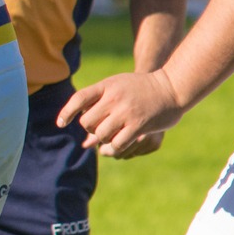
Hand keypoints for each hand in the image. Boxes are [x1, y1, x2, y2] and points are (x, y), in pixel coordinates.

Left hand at [59, 71, 185, 156]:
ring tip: (110, 136)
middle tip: (101, 128)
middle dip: (90, 129)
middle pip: (87, 122)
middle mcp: (114, 98)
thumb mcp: (117, 86)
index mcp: (107, 86)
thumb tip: (83, 133)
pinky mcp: (138, 125)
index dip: (66, 112)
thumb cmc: (141, 89)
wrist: (172, 87)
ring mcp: (126, 112)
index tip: (61, 123)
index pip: (78, 99)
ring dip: (102, 140)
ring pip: (100, 135)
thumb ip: (99, 101)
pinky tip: (115, 146)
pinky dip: (113, 148)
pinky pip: (116, 143)